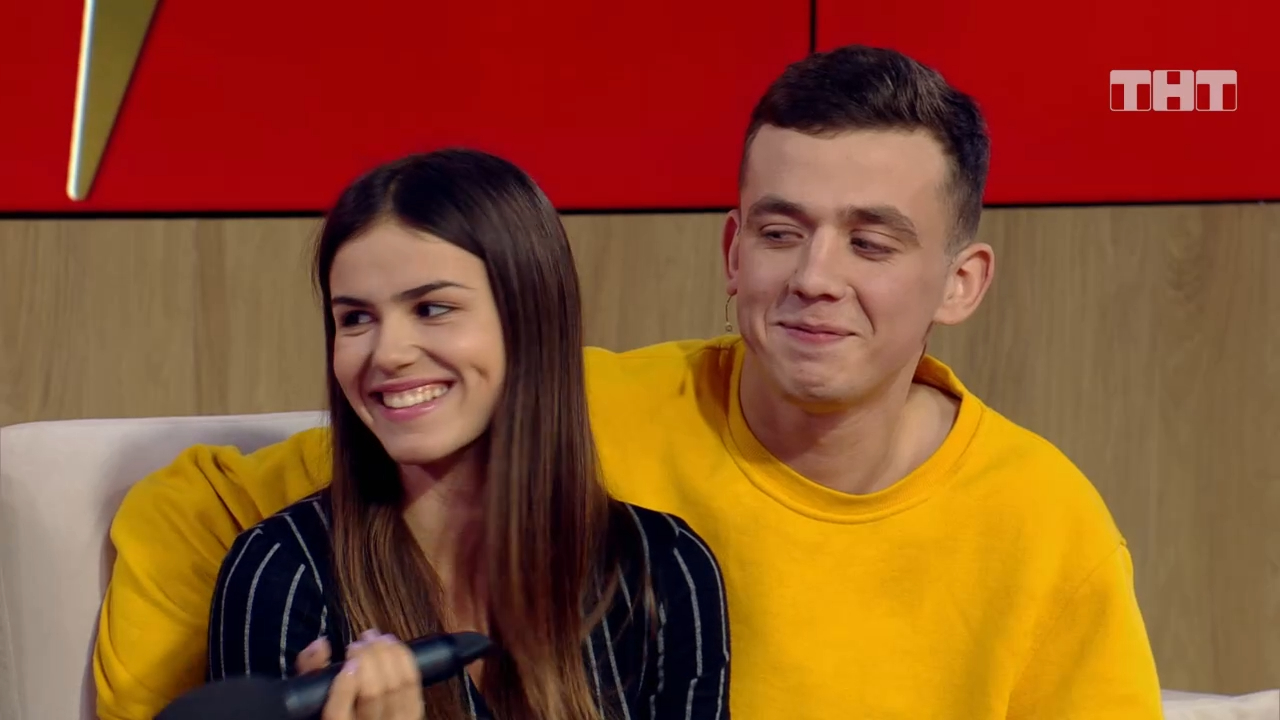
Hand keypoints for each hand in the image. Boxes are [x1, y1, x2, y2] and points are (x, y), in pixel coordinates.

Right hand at [298, 630, 423, 719]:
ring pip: (396, 687)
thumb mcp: (313, 696)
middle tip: (359, 642)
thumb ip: (310, 671)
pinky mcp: (412, 714)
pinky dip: (404, 660)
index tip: (348, 662)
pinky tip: (393, 646)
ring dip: (388, 655)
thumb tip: (320, 644)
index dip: (344, 687)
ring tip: (376, 639)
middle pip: (373, 694)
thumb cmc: (339, 707)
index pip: (337, 714)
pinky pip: (413, 684)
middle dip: (369, 659)